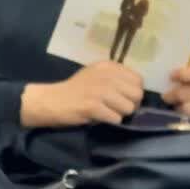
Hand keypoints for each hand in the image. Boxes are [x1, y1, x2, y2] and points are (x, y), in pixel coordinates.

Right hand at [21, 61, 143, 128]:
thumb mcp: (96, 75)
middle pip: (137, 95)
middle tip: (115, 108)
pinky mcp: (93, 106)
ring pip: (129, 108)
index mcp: (108, 66)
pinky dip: (110, 122)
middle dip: (129, 104)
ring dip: (119, 114)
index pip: (138, 80)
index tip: (121, 97)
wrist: (51, 101)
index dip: (132, 92)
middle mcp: (106, 75)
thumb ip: (116, 78)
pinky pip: (116, 119)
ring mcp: (99, 90)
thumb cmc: (75, 90)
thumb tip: (138, 92)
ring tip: (106, 112)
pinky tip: (98, 117)